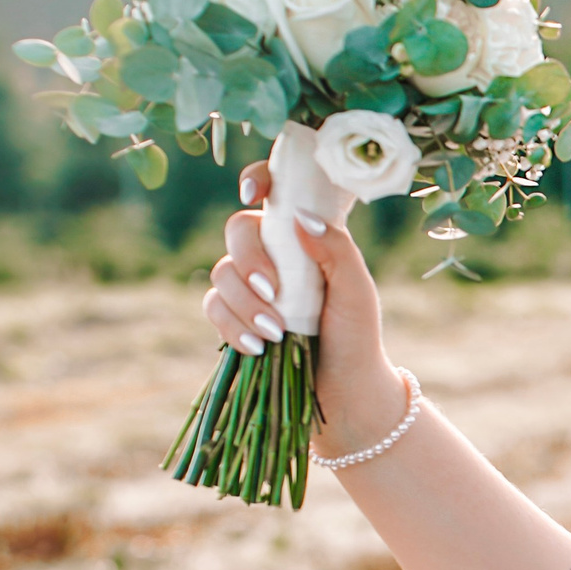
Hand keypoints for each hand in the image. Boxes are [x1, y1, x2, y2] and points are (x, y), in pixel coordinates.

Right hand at [205, 161, 406, 454]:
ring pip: (221, 272)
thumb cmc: (357, 336)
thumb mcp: (356, 291)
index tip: (254, 194)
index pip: (277, 192)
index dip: (258, 178)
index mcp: (306, 237)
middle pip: (238, 231)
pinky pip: (213, 307)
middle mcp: (275, 254)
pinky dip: (231, 326)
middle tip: (275, 292)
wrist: (343, 391)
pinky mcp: (234, 317)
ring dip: (244, 303)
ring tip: (276, 333)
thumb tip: (299, 217)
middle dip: (250, 261)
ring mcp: (251, 285)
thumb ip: (335, 249)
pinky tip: (258, 346)